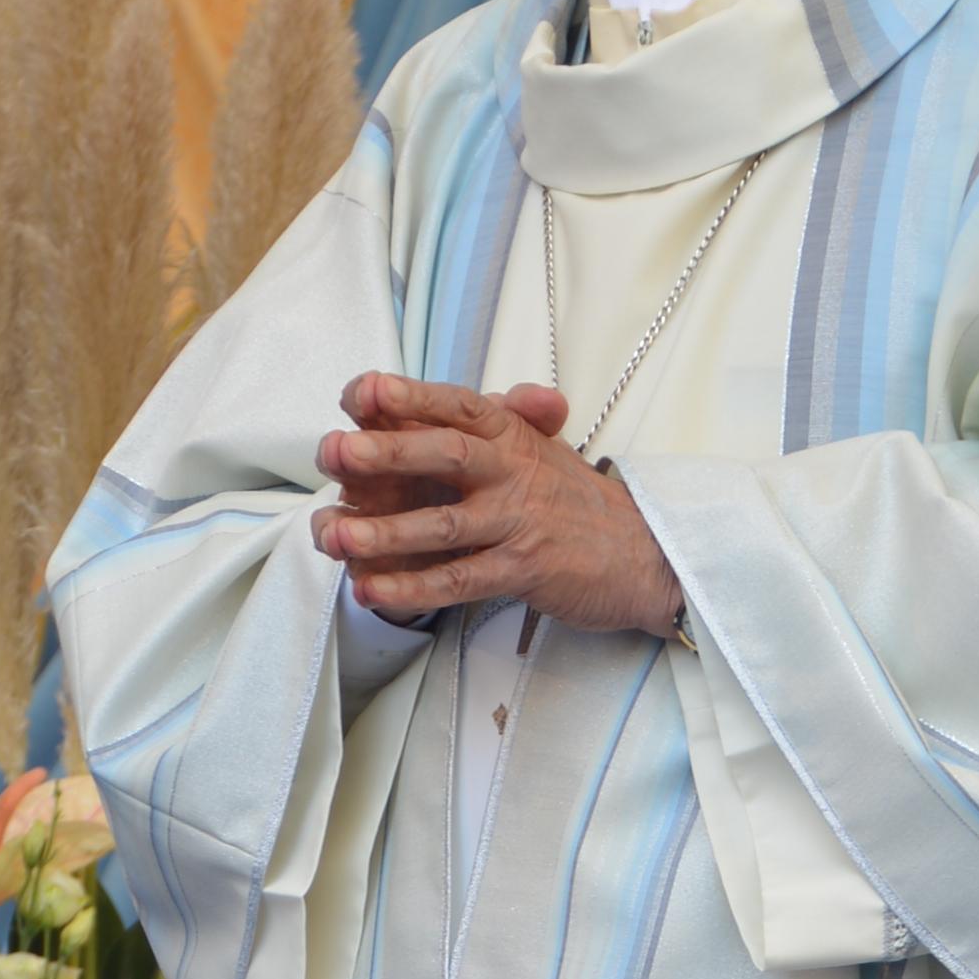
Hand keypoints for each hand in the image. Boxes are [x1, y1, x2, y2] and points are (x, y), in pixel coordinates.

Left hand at [313, 375, 684, 642]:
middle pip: (446, 453)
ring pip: (444, 524)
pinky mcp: (523, 571)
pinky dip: (412, 588)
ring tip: (335, 536)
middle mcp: (514, 472)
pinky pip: (459, 580)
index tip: (360, 392)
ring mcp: (518, 522)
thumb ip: (511, 416)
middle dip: (387, 452)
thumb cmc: (578, 502)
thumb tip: (495, 388)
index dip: (407, 396)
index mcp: (513, 435)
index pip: (457, 405)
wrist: (645, 554)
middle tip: (334, 453)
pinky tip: (372, 590)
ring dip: (385, 531)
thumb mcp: (544, 447)